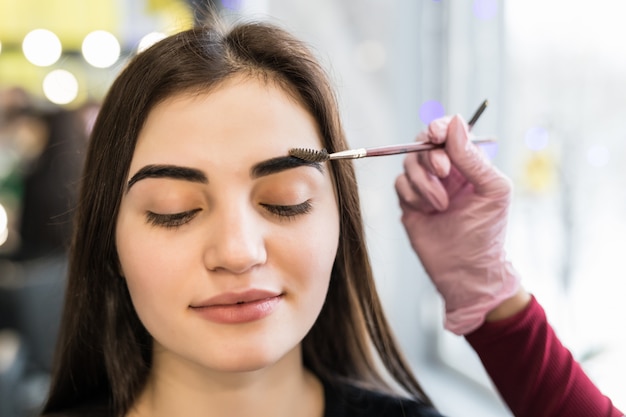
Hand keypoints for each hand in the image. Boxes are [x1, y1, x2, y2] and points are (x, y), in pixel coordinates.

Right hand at [395, 115, 520, 334]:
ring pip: (409, 164)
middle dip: (430, 157)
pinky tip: (428, 212)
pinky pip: (399, 184)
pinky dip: (412, 195)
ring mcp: (425, 186)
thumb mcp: (492, 190)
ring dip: (424, 183)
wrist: (466, 270)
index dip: (439, 128)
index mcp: (468, 163)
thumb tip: (454, 122)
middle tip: (444, 173)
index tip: (436, 134)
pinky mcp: (409, 203)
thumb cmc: (487, 232)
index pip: (449, 132)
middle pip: (424, 144)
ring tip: (441, 206)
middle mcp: (445, 171)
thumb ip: (473, 158)